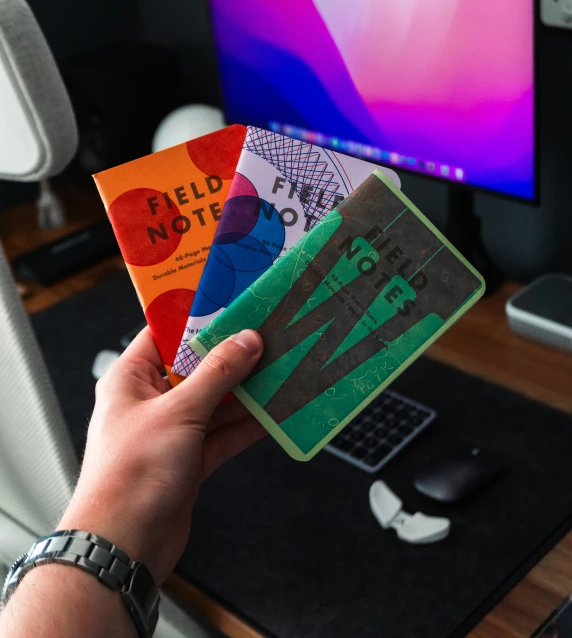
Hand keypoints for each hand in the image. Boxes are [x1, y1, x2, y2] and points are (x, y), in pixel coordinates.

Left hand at [58, 327, 264, 584]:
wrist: (124, 544)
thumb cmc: (129, 476)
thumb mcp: (179, 412)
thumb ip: (217, 374)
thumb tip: (245, 342)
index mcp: (131, 379)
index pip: (165, 334)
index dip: (196, 318)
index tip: (230, 305)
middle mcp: (150, 402)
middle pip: (196, 368)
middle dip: (231, 357)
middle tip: (265, 339)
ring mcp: (172, 431)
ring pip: (215, 401)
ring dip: (246, 392)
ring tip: (279, 373)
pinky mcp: (189, 459)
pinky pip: (223, 434)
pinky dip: (247, 425)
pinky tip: (273, 414)